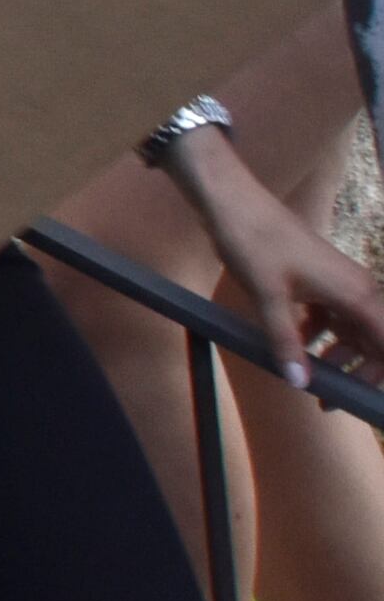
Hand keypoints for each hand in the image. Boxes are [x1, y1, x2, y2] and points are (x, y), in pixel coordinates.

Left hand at [187, 159, 383, 386]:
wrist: (232, 201)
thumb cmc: (254, 242)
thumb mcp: (268, 297)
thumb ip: (286, 343)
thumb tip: (301, 384)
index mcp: (357, 293)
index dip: (380, 372)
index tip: (361, 397)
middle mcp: (357, 288)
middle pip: (376, 340)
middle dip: (361, 371)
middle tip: (330, 399)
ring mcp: (337, 283)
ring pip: (353, 329)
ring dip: (339, 355)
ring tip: (313, 379)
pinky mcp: (318, 279)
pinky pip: (332, 315)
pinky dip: (320, 335)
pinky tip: (296, 347)